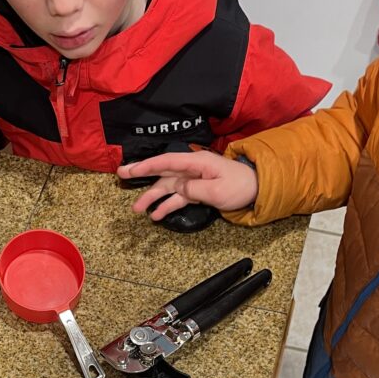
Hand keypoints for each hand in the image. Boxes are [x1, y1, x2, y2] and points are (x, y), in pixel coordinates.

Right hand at [117, 151, 258, 220]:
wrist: (256, 189)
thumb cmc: (240, 186)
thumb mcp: (218, 191)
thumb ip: (195, 190)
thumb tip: (178, 190)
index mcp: (197, 163)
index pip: (168, 161)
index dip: (148, 165)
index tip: (132, 169)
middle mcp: (191, 169)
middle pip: (163, 171)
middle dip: (142, 173)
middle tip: (122, 174)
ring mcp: (193, 180)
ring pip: (167, 187)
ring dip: (152, 197)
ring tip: (137, 209)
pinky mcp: (196, 191)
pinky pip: (178, 198)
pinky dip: (167, 206)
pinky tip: (156, 215)